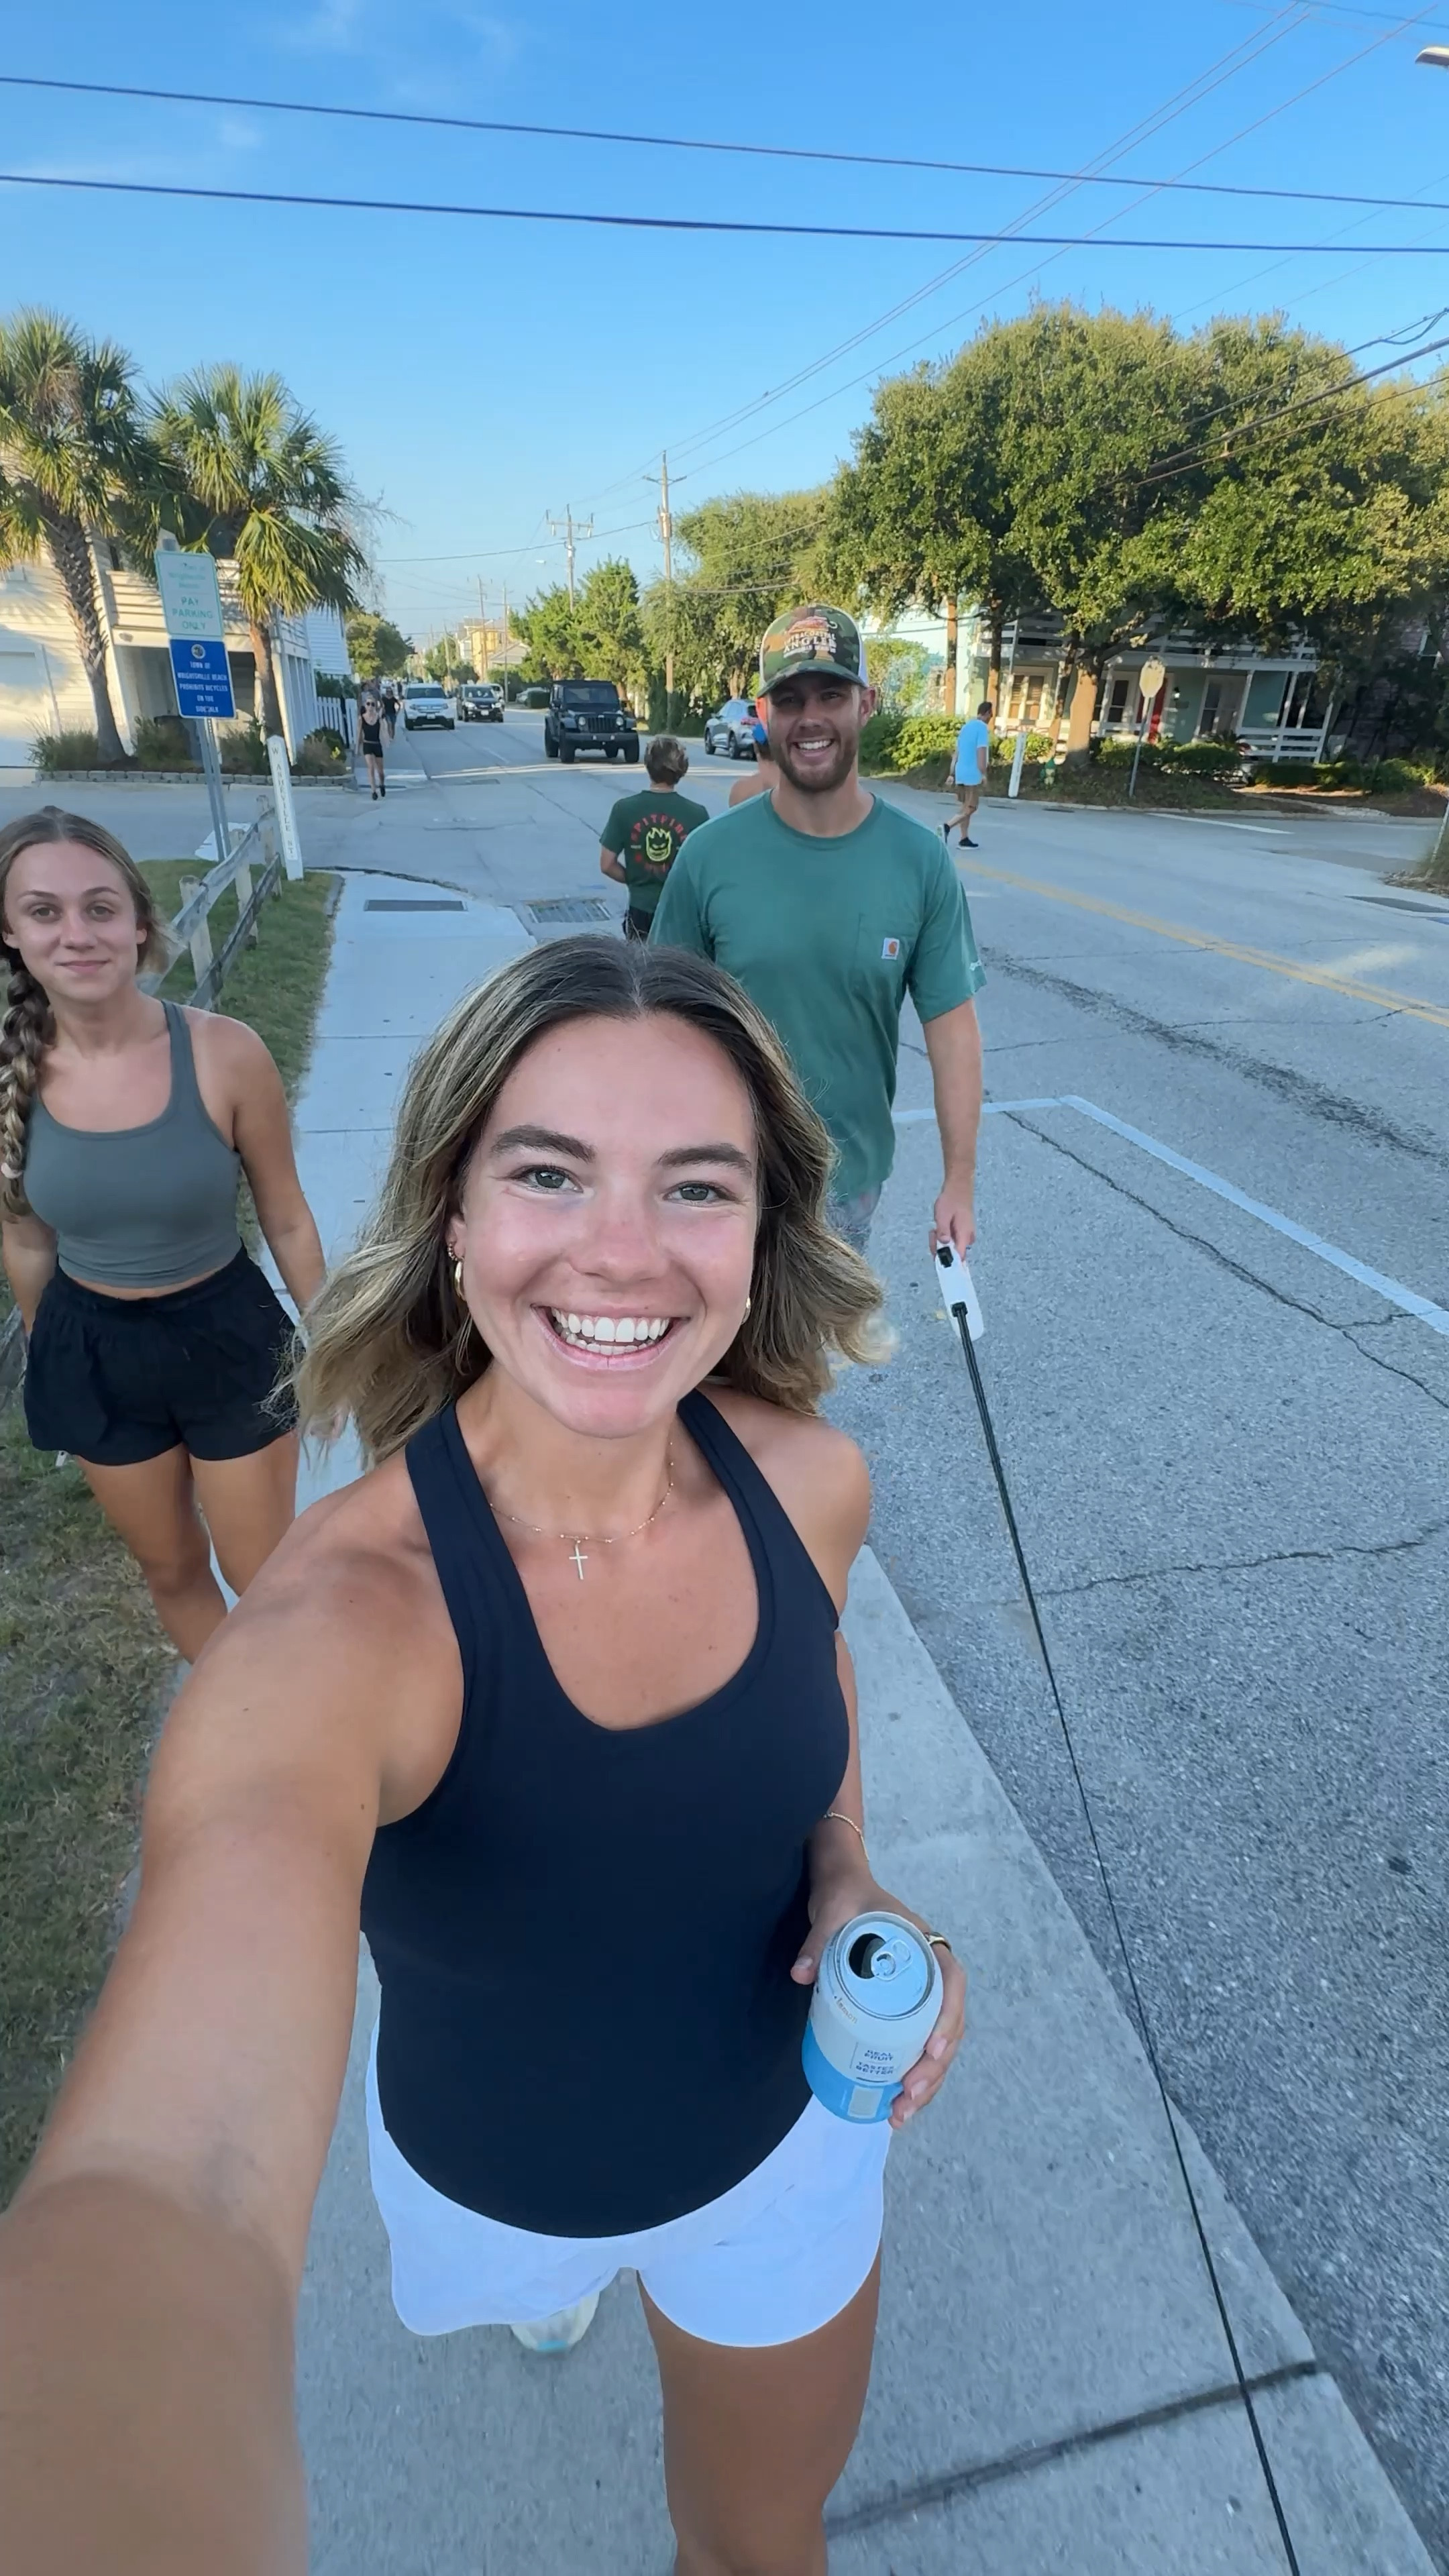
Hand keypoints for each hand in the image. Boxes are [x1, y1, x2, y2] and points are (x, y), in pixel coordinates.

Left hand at [792, 1867, 966, 2131]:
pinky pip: (918, 2044)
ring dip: (926, 2082)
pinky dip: (912, 2074)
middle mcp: (932, 1973)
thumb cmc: (848, 1895)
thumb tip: (800, 1974)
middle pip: (949, 2025)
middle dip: (934, 2068)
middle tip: (907, 2098)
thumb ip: (819, 1938)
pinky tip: (894, 2101)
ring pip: (939, 2044)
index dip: (949, 2019)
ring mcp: (921, 1994)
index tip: (932, 2050)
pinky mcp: (905, 2009)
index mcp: (927, 1946)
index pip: (952, 1983)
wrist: (844, 1886)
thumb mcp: (833, 1910)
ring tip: (901, 2113)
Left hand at [931, 1177, 975, 1257]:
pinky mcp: (962, 1234)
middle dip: (939, 1247)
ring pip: (950, 1247)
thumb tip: (944, 1244)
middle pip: (952, 1254)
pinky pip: (951, 1241)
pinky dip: (943, 1237)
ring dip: (940, 1241)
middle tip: (933, 1233)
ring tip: (936, 1227)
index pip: (959, 1257)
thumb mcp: (943, 1215)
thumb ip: (943, 1231)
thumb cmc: (951, 1200)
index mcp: (965, 1235)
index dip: (948, 1262)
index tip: (938, 1262)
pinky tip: (940, 1227)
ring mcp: (965, 1236)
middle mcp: (968, 1238)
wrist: (959, 1188)